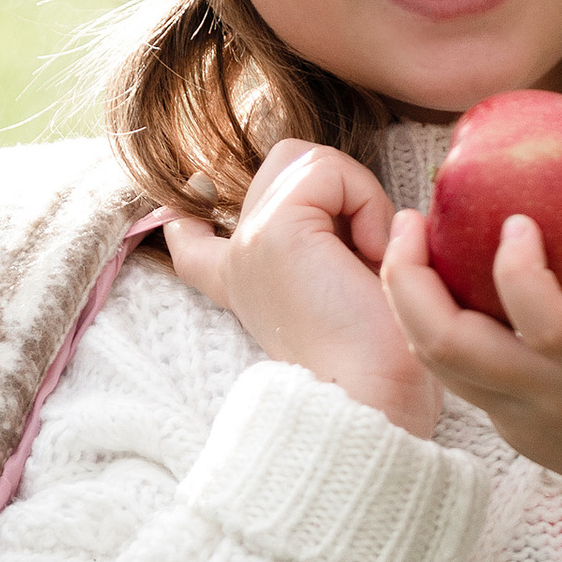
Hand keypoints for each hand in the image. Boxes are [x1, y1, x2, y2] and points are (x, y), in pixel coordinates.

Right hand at [163, 141, 440, 438]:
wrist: (372, 403)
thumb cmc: (382, 367)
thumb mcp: (354, 303)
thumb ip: (340, 258)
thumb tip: (373, 220)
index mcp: (246, 287)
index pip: (194, 245)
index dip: (189, 223)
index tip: (179, 219)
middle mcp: (238, 261)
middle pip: (285, 166)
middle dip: (340, 187)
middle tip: (367, 254)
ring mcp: (249, 241)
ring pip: (308, 158)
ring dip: (359, 197)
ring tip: (370, 260)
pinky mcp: (274, 231)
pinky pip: (328, 169)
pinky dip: (366, 201)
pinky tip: (369, 256)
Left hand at [381, 141, 561, 534]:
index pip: (544, 324)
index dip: (516, 271)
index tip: (515, 220)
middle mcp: (555, 400)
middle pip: (451, 348)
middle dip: (412, 280)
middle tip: (410, 218)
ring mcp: (524, 422)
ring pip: (437, 365)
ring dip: (410, 302)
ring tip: (411, 242)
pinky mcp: (510, 431)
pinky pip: (457, 376)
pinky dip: (436, 326)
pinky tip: (441, 279)